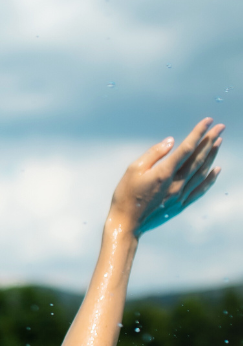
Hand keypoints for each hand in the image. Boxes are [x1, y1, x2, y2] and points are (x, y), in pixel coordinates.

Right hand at [109, 117, 223, 236]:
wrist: (126, 224)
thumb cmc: (125, 196)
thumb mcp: (133, 170)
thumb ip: (154, 154)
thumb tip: (171, 141)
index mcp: (164, 173)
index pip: (187, 148)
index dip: (198, 133)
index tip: (208, 121)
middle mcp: (176, 183)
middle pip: (198, 158)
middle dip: (210, 141)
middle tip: (220, 128)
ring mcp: (180, 195)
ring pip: (202, 171)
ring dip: (212, 156)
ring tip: (218, 142)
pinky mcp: (180, 205)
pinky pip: (200, 189)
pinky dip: (210, 178)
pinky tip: (216, 169)